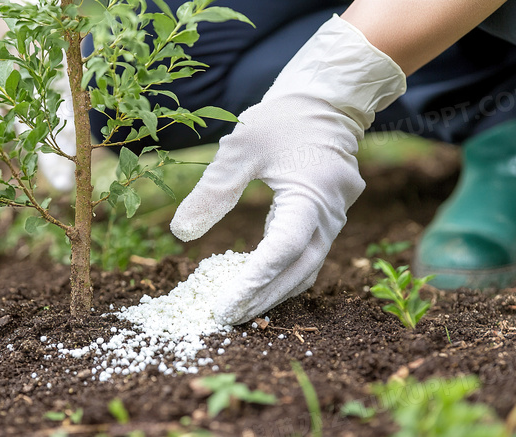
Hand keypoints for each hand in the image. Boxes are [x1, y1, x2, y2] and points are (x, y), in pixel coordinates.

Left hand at [170, 15, 405, 324]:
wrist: (325, 104)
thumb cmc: (281, 120)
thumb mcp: (241, 147)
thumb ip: (213, 190)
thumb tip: (180, 233)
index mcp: (313, 193)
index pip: (284, 248)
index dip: (255, 280)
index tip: (224, 304)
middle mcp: (331, 215)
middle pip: (299, 271)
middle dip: (262, 298)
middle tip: (224, 318)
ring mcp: (334, 221)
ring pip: (306, 271)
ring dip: (272, 294)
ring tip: (236, 311)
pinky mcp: (326, 223)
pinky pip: (307, 259)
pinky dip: (281, 277)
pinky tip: (254, 287)